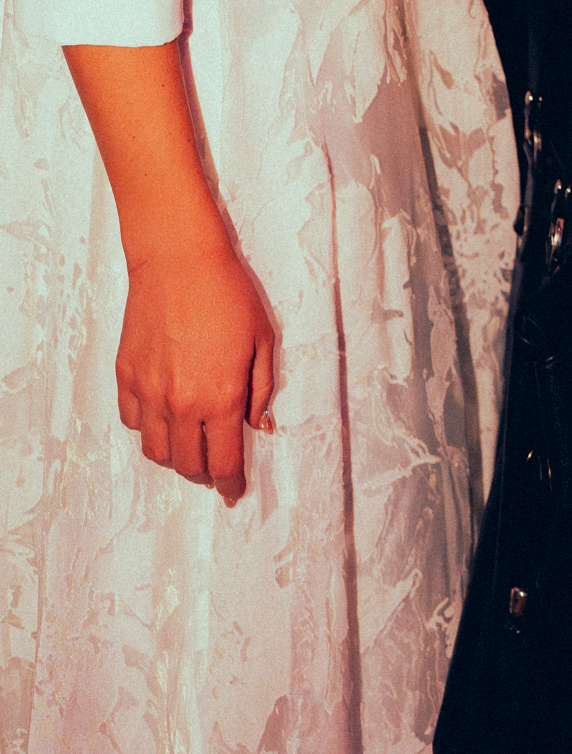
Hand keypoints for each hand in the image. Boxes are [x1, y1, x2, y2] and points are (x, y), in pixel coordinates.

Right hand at [115, 230, 275, 503]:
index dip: (231, 484)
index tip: (234, 492)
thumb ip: (261, 389)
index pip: (225, 462)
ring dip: (176, 458)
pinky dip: (149, 429)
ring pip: (157, 452)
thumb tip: (259, 427)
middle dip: (206, 474)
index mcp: (221, 399)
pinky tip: (164, 417)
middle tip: (216, 468)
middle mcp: (182, 405)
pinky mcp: (126, 377)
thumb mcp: (263, 339)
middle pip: (189, 466)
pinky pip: (134, 422)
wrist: (179, 261)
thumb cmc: (229, 294)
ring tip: (190, 446)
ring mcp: (149, 394)